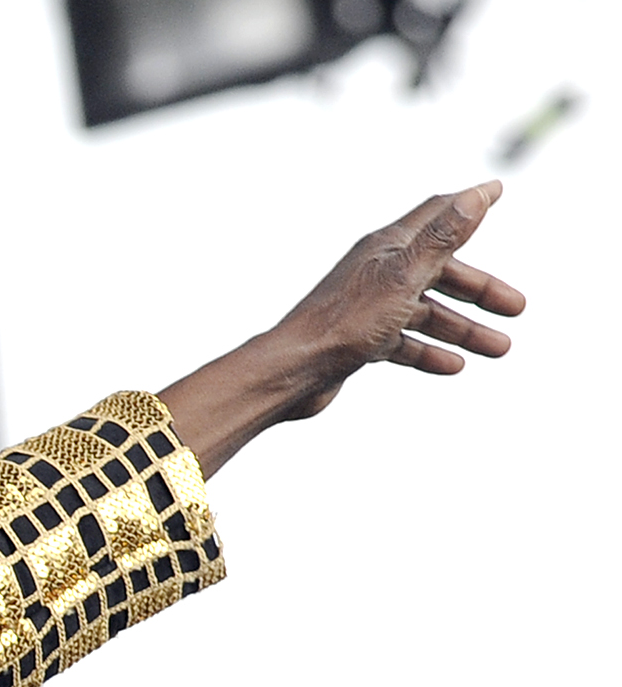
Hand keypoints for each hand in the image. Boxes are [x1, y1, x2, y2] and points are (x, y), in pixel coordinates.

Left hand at [162, 184, 524, 476]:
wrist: (291, 373)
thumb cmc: (345, 321)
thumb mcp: (405, 275)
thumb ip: (444, 236)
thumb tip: (479, 193)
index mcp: (387, 248)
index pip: (437, 214)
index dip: (471, 204)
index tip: (499, 191)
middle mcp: (377, 272)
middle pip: (439, 273)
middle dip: (479, 290)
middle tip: (517, 308)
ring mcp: (367, 308)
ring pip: (425, 313)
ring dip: (463, 329)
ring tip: (500, 349)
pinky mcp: (357, 341)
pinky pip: (402, 343)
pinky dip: (428, 352)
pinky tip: (454, 366)